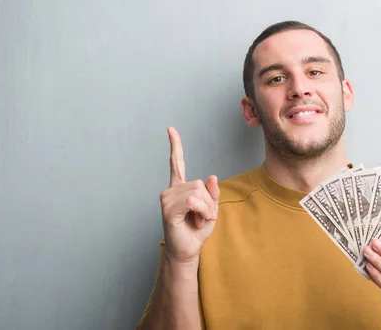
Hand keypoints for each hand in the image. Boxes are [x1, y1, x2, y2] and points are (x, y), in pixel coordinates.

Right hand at [159, 127, 218, 263]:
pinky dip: (201, 211)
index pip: (177, 163)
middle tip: (203, 217)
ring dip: (205, 208)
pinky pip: (192, 201)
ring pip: (197, 192)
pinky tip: (196, 220)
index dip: (175, 145)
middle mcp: (171, 190)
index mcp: (180, 188)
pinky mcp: (167, 209)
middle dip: (208, 202)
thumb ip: (212, 193)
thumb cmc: (197, 231)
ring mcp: (167, 198)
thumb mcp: (211, 209)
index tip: (170, 129)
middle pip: (199, 183)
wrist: (188, 250)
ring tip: (198, 220)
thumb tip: (211, 176)